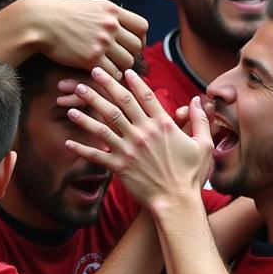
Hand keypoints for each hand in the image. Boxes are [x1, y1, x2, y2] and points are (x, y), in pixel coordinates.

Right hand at [21, 0, 146, 76]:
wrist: (39, 21)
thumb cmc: (63, 13)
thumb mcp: (90, 5)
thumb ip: (109, 14)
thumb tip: (124, 24)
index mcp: (112, 10)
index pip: (142, 26)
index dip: (141, 38)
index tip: (132, 45)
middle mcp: (110, 25)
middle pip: (137, 47)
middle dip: (132, 55)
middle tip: (121, 59)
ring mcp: (102, 42)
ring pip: (127, 62)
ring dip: (121, 67)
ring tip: (110, 66)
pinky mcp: (91, 58)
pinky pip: (113, 74)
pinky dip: (110, 76)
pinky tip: (101, 73)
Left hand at [60, 68, 212, 206]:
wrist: (176, 202)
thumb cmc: (191, 176)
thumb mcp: (203, 145)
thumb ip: (200, 120)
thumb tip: (198, 100)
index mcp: (164, 125)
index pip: (146, 97)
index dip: (135, 82)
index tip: (125, 71)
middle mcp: (143, 133)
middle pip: (121, 103)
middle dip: (105, 85)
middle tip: (93, 71)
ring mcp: (129, 150)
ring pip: (103, 125)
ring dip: (86, 113)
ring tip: (72, 103)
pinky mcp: (120, 167)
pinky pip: (96, 156)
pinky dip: (82, 149)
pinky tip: (69, 142)